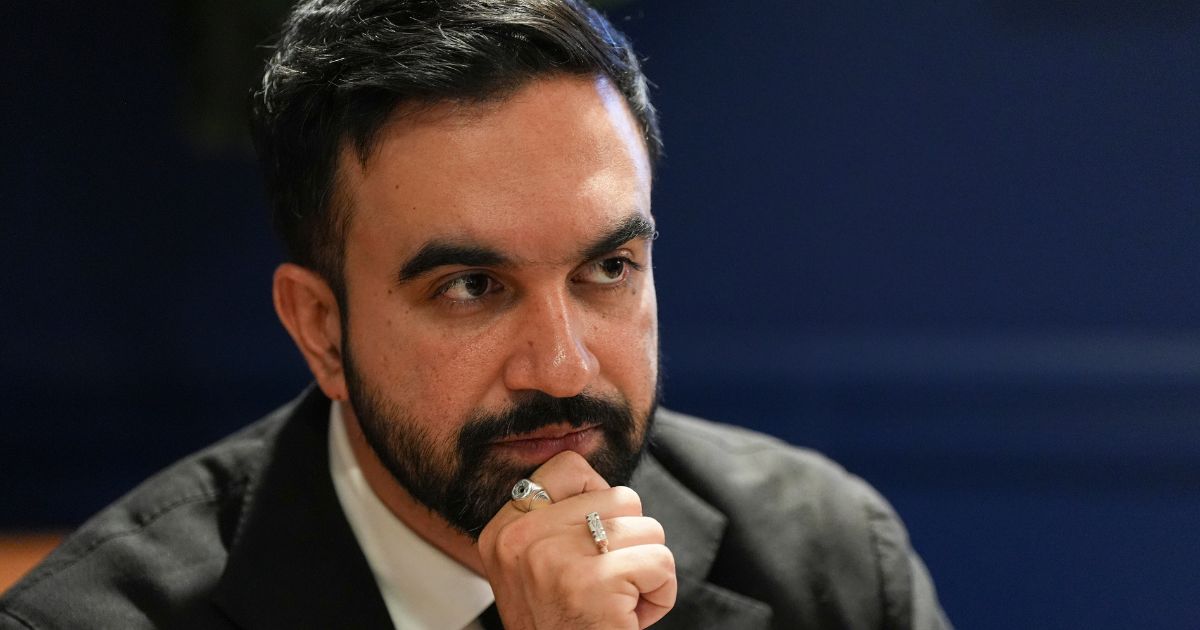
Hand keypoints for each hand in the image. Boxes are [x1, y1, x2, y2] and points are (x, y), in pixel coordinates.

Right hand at [477, 450, 676, 628]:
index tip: (591, 545)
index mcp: (503, 530)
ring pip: (648, 527)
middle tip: (607, 585)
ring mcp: (554, 559)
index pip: (568, 467)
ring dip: (648, 570)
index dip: (598, 499)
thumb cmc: (562, 625)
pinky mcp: (594, 583)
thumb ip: (556, 522)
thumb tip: (597, 477)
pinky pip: (661, 561)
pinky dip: (662, 594)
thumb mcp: (536, 567)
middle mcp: (520, 538)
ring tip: (618, 602)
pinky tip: (631, 617)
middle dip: (631, 543)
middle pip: (621, 497)